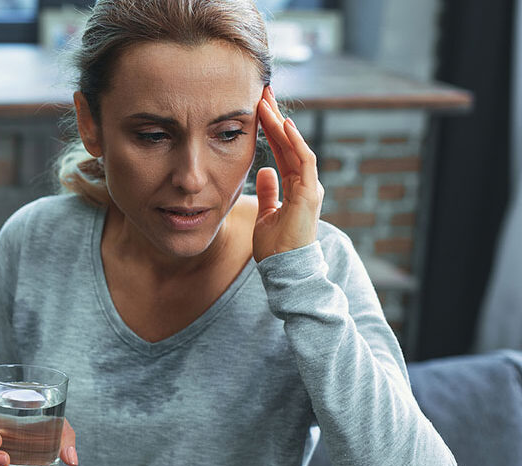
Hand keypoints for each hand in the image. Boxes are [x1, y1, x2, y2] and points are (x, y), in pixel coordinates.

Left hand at [253, 85, 324, 261]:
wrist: (285, 269)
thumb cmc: (277, 247)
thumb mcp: (266, 213)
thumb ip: (268, 192)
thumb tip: (264, 172)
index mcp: (296, 186)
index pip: (282, 150)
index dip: (270, 129)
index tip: (258, 108)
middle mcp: (306, 183)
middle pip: (290, 142)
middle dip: (276, 117)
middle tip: (262, 93)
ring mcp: (310, 187)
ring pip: (296, 147)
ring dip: (281, 123)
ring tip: (266, 102)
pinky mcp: (310, 194)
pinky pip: (304, 161)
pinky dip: (295, 142)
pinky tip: (284, 125)